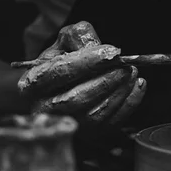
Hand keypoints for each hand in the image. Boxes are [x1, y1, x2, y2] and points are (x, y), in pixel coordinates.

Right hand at [14, 22, 146, 127]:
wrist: (61, 86)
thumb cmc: (63, 62)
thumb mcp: (64, 42)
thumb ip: (78, 37)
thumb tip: (99, 47)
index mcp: (33, 84)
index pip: (59, 73)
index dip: (87, 62)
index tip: (110, 53)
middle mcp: (45, 108)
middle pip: (77, 99)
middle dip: (106, 82)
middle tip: (125, 67)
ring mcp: (68, 123)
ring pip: (96, 115)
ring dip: (119, 93)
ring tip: (132, 73)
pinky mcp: (89, 133)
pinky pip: (112, 123)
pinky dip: (129, 104)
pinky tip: (137, 86)